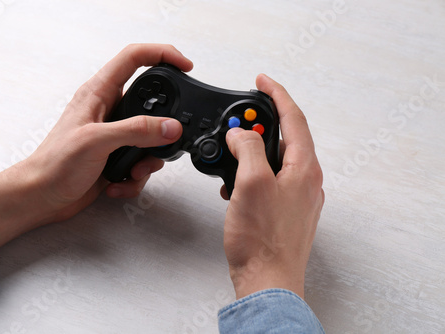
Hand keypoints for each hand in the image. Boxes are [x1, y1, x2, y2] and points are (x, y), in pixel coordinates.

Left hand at [0, 44, 192, 248]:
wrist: (41, 197)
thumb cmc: (54, 164)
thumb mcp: (96, 141)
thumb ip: (136, 131)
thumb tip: (170, 126)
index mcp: (99, 93)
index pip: (134, 58)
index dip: (162, 54)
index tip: (185, 65)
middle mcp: (109, 111)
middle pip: (151, 104)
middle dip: (161, 128)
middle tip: (165, 140)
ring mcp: (114, 135)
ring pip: (150, 139)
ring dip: (148, 160)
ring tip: (132, 171)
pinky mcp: (116, 157)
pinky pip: (141, 162)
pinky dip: (135, 177)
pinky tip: (118, 182)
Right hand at [222, 74, 323, 298]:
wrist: (266, 281)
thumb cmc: (262, 240)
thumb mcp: (251, 183)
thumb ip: (248, 149)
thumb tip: (242, 134)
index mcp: (304, 168)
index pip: (294, 118)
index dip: (277, 94)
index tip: (262, 80)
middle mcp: (305, 181)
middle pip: (284, 138)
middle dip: (258, 126)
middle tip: (236, 123)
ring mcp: (295, 197)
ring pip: (273, 160)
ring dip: (250, 153)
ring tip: (229, 156)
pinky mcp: (283, 211)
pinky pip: (268, 181)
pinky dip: (249, 175)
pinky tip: (233, 186)